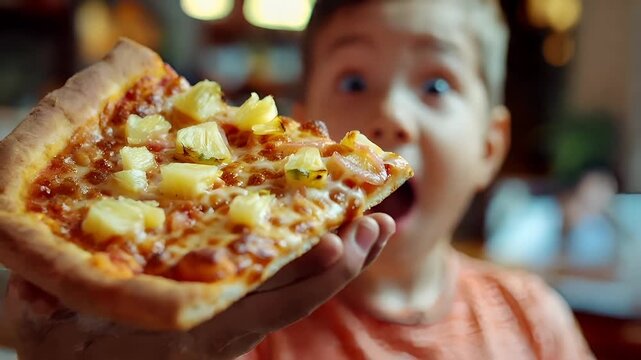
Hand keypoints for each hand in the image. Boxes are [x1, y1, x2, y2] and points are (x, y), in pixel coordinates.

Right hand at [2, 214, 394, 359]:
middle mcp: (224, 330)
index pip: (259, 306)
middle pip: (296, 297)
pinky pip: (281, 282)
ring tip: (374, 218)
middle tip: (378, 220)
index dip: (303, 278)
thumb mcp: (41, 332)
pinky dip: (309, 254)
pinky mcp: (234, 311)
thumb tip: (37, 285)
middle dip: (343, 261)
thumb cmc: (66, 350)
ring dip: (340, 255)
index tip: (338, 241)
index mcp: (190, 335)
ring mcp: (234, 322)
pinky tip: (325, 218)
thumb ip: (41, 311)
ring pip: (297, 289)